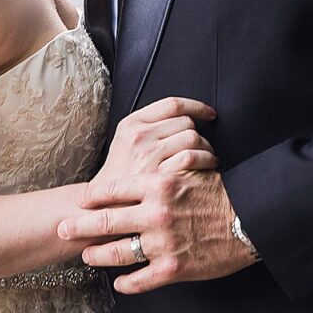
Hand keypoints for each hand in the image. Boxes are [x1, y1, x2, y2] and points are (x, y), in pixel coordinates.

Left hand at [57, 171, 255, 293]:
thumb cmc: (221, 194)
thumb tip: (142, 176)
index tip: (79, 200)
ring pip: (117, 252)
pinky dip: (127, 284)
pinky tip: (119, 284)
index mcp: (158, 185)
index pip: (113, 189)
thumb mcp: (189, 173)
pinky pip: (140, 280)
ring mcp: (162, 243)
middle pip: (106, 219)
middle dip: (79, 225)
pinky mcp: (172, 269)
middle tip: (62, 228)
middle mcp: (155, 213)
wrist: (251, 220)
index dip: (92, 196)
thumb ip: (162, 176)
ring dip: (98, 255)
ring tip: (87, 256)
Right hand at [94, 96, 217, 180]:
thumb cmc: (120, 178)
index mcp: (131, 124)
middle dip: (200, 133)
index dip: (197, 106)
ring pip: (192, 137)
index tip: (209, 113)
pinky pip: (192, 157)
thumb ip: (149, 129)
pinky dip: (206, 160)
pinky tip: (207, 167)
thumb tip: (183, 120)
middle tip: (204, 146)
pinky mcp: (159, 174)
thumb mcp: (125, 145)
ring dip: (206, 148)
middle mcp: (139, 135)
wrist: (102, 208)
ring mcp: (149, 154)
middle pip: (186, 122)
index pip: (172, 104)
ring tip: (208, 158)